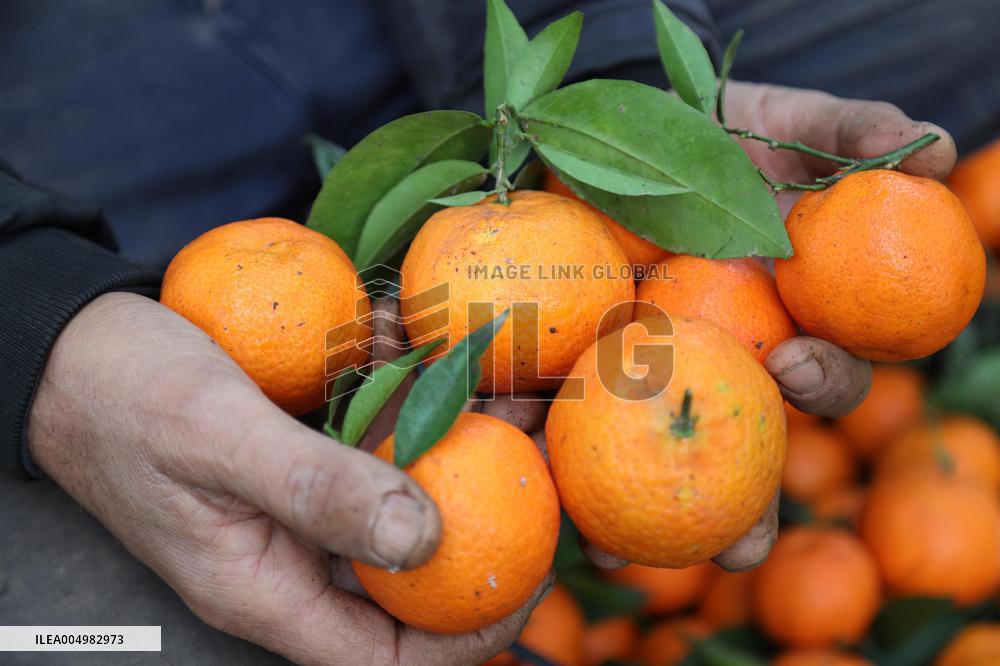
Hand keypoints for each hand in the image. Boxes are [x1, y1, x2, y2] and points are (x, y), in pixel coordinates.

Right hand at [27, 292, 549, 665]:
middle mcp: (293, 556)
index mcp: (266, 588)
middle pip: (413, 568)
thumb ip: (315, 490)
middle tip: (533, 440)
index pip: (384, 659)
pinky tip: (401, 332)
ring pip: (402, 490)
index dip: (467, 637)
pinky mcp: (305, 450)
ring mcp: (302, 502)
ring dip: (450, 431)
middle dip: (484, 509)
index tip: (530, 577)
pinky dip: (399, 388)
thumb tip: (425, 541)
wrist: (73, 348)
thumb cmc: (124, 395)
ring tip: (492, 373)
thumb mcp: (217, 438)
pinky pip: (372, 434)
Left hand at [587, 84, 959, 572]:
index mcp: (782, 320)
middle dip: (741, 511)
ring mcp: (642, 369)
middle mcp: (717, 360)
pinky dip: (539, 436)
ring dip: (630, 511)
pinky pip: (556, 409)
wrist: (617, 122)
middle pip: (738, 449)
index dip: (826, 381)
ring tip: (610, 552)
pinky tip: (516, 449)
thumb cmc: (719, 126)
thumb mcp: (788, 119)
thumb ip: (855, 133)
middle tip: (734, 550)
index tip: (795, 365)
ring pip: (640, 452)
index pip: (825, 371)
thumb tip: (938, 150)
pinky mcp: (571, 361)